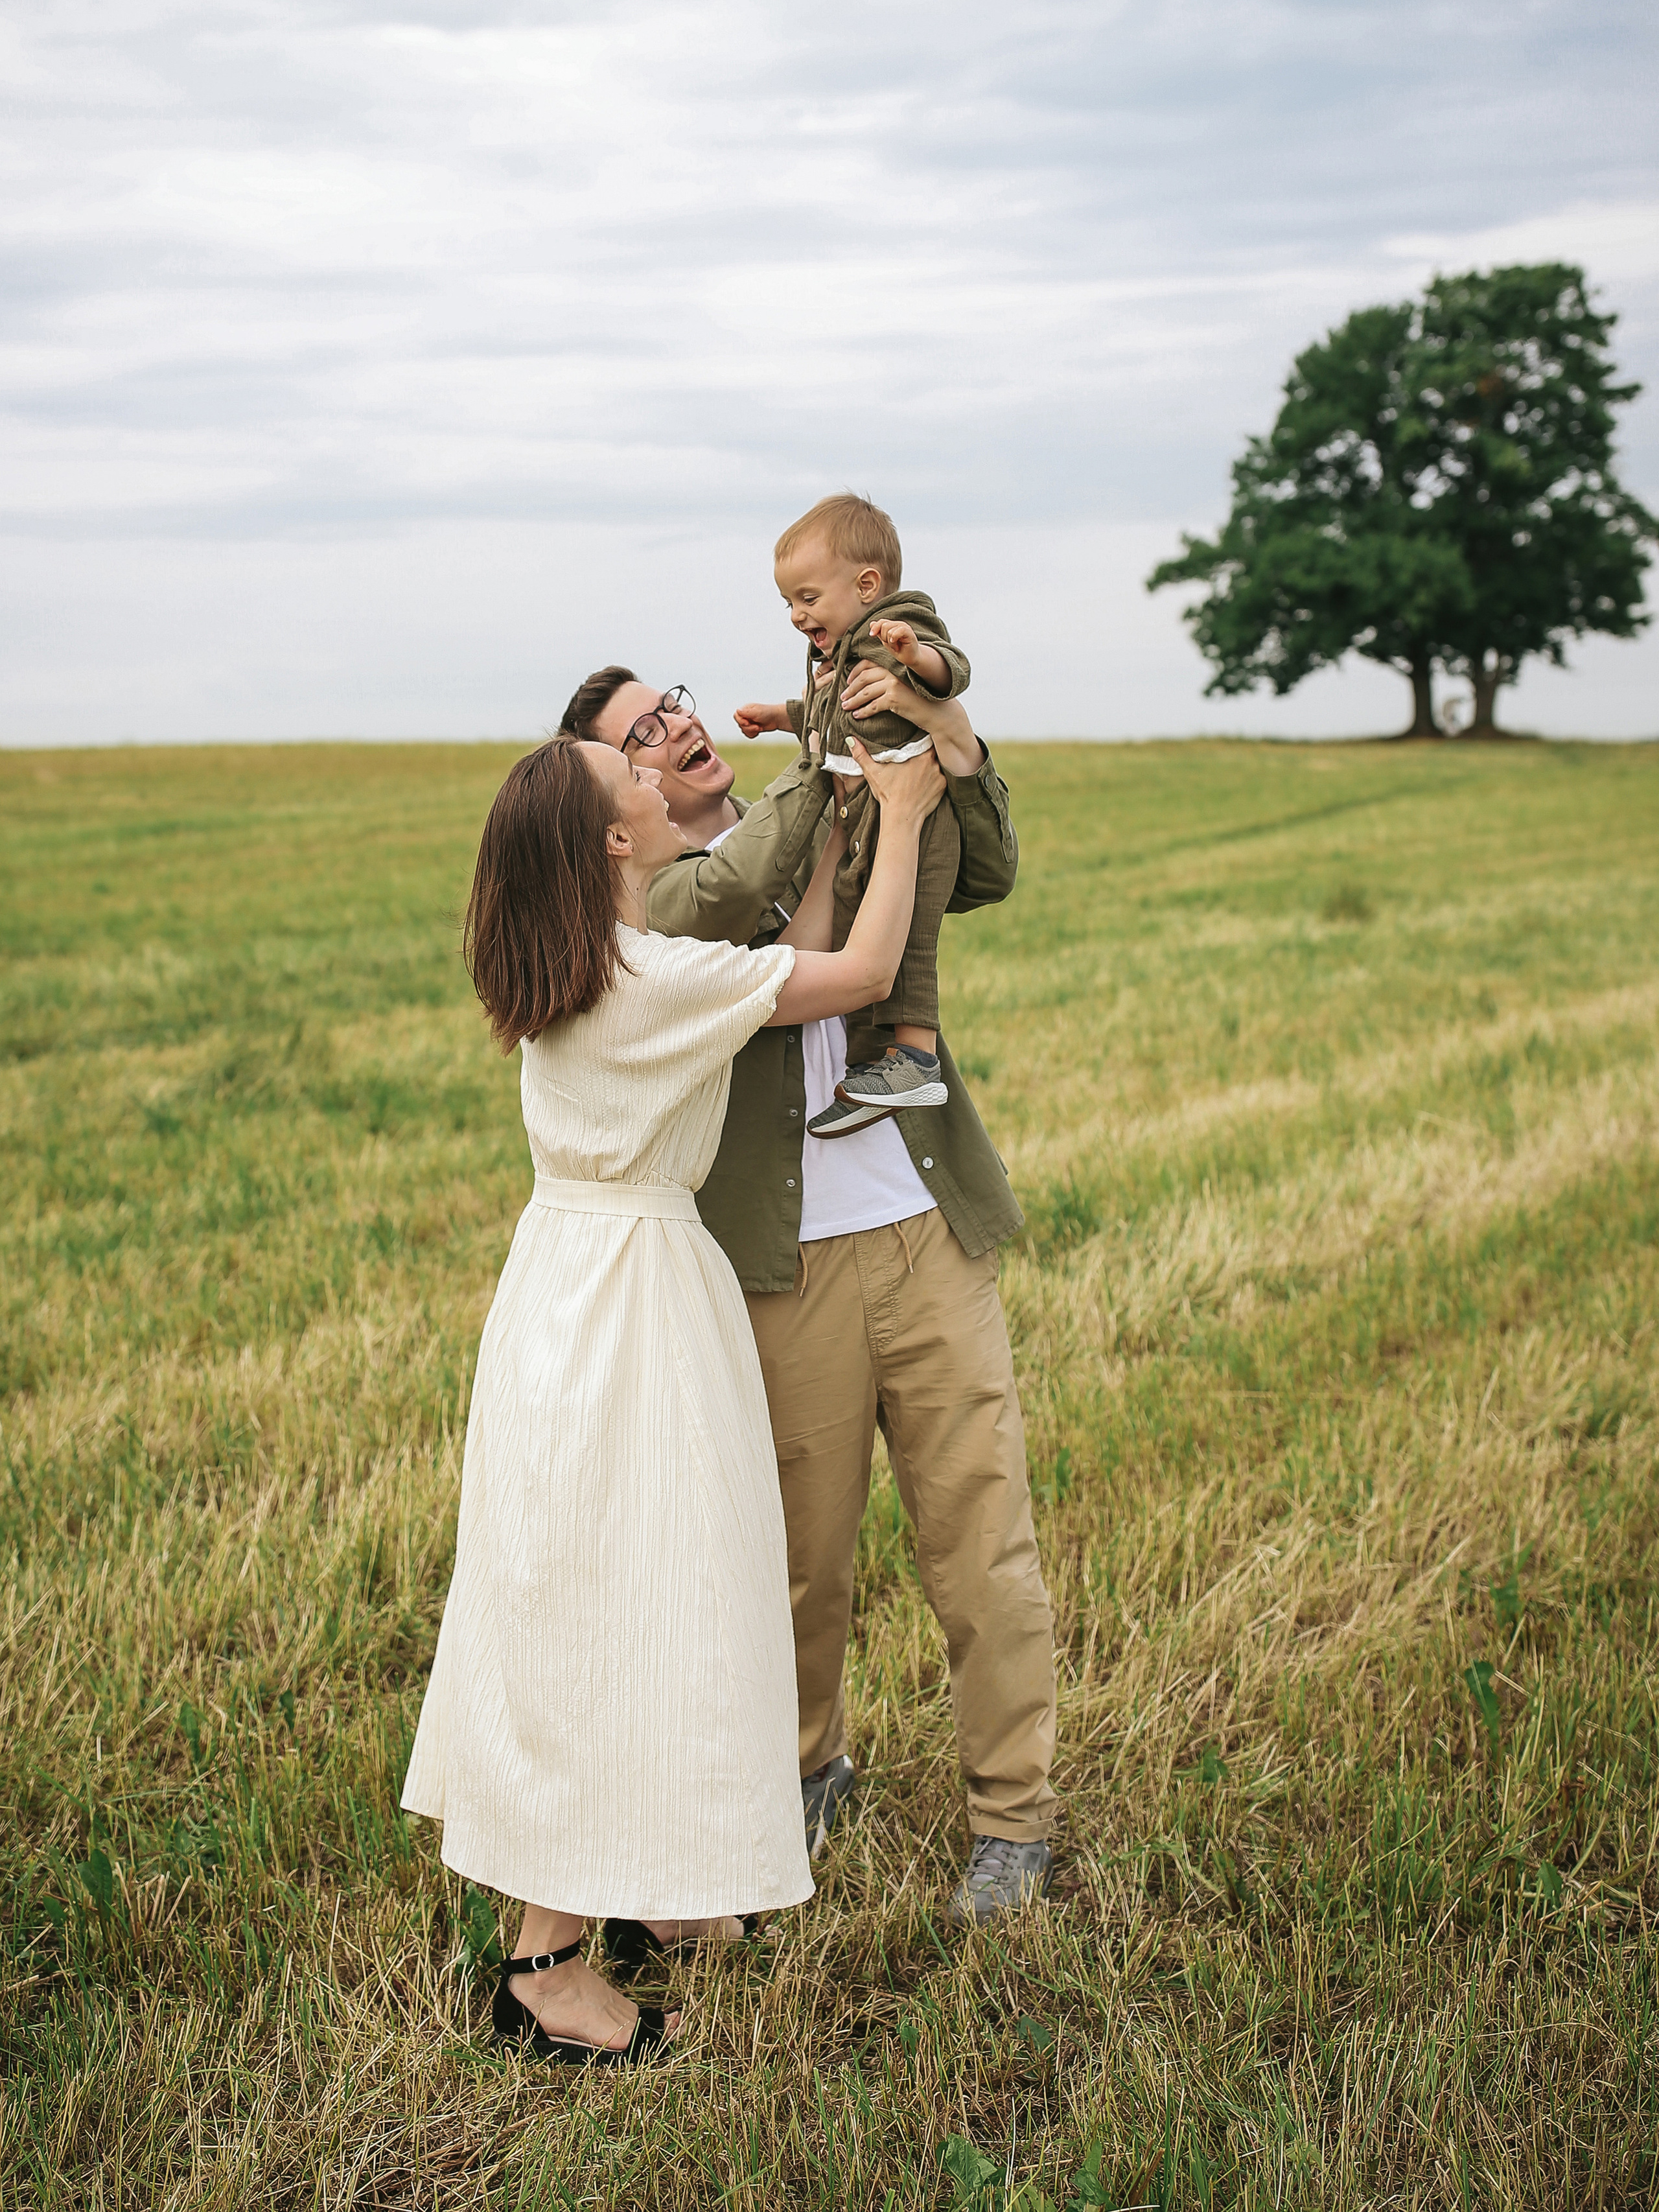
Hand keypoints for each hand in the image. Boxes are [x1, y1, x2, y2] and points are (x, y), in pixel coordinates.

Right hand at [733, 701, 791, 737]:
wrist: (777, 718)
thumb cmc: (768, 712)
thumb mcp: (757, 712)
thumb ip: (746, 712)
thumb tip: (737, 710)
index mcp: (746, 709)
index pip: (736, 716)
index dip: (740, 721)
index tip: (747, 723)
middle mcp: (746, 715)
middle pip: (740, 725)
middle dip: (749, 727)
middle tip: (757, 726)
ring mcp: (749, 722)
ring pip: (744, 730)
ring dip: (751, 731)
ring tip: (759, 728)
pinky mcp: (753, 728)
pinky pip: (748, 734)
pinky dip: (752, 734)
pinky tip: (758, 732)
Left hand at [842, 664, 983, 776]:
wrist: (937, 712)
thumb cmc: (920, 700)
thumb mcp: (904, 685)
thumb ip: (889, 680)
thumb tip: (869, 684)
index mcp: (894, 665)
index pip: (867, 664)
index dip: (854, 673)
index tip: (846, 682)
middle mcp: (893, 671)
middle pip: (863, 678)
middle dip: (850, 688)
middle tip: (842, 697)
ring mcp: (893, 684)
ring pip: (865, 692)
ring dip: (853, 700)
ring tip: (845, 707)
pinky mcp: (894, 698)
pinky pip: (872, 705)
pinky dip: (862, 711)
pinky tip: (856, 716)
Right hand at [847, 736, 944, 826]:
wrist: (901, 818)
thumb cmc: (888, 795)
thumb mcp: (872, 772)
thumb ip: (861, 754)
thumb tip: (851, 739)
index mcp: (918, 754)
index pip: (924, 738)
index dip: (920, 738)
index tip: (914, 742)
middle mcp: (932, 762)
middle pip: (932, 750)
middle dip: (925, 752)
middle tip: (915, 757)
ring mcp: (939, 775)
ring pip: (937, 763)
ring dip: (931, 766)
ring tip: (920, 771)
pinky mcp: (943, 787)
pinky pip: (941, 778)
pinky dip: (935, 779)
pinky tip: (925, 783)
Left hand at [868, 617, 919, 664]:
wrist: (909, 659)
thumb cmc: (899, 650)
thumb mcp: (886, 641)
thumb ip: (879, 632)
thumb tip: (871, 623)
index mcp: (893, 625)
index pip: (882, 621)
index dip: (875, 628)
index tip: (871, 635)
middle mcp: (899, 624)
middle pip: (884, 626)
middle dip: (884, 638)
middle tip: (891, 645)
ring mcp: (905, 627)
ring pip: (889, 630)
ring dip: (890, 642)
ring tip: (896, 647)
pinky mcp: (909, 632)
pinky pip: (898, 631)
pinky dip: (894, 639)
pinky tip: (897, 646)